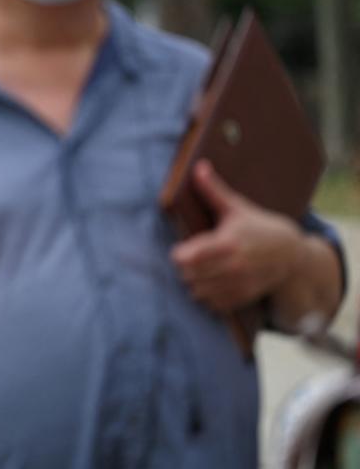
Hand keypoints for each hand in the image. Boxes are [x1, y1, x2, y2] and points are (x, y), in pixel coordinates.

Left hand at [171, 160, 302, 313]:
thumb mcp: (236, 207)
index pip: (190, 257)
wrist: (291, 253)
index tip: (180, 250)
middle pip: (190, 275)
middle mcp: (234, 266)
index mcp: (228, 242)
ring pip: (199, 291)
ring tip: (198, 271)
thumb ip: (213, 190)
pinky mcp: (244, 297)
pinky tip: (210, 283)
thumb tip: (198, 166)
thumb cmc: (258, 226)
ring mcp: (240, 284)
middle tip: (188, 260)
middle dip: (184, 268)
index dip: (179, 255)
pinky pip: (213, 304)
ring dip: (193, 283)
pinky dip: (206, 297)